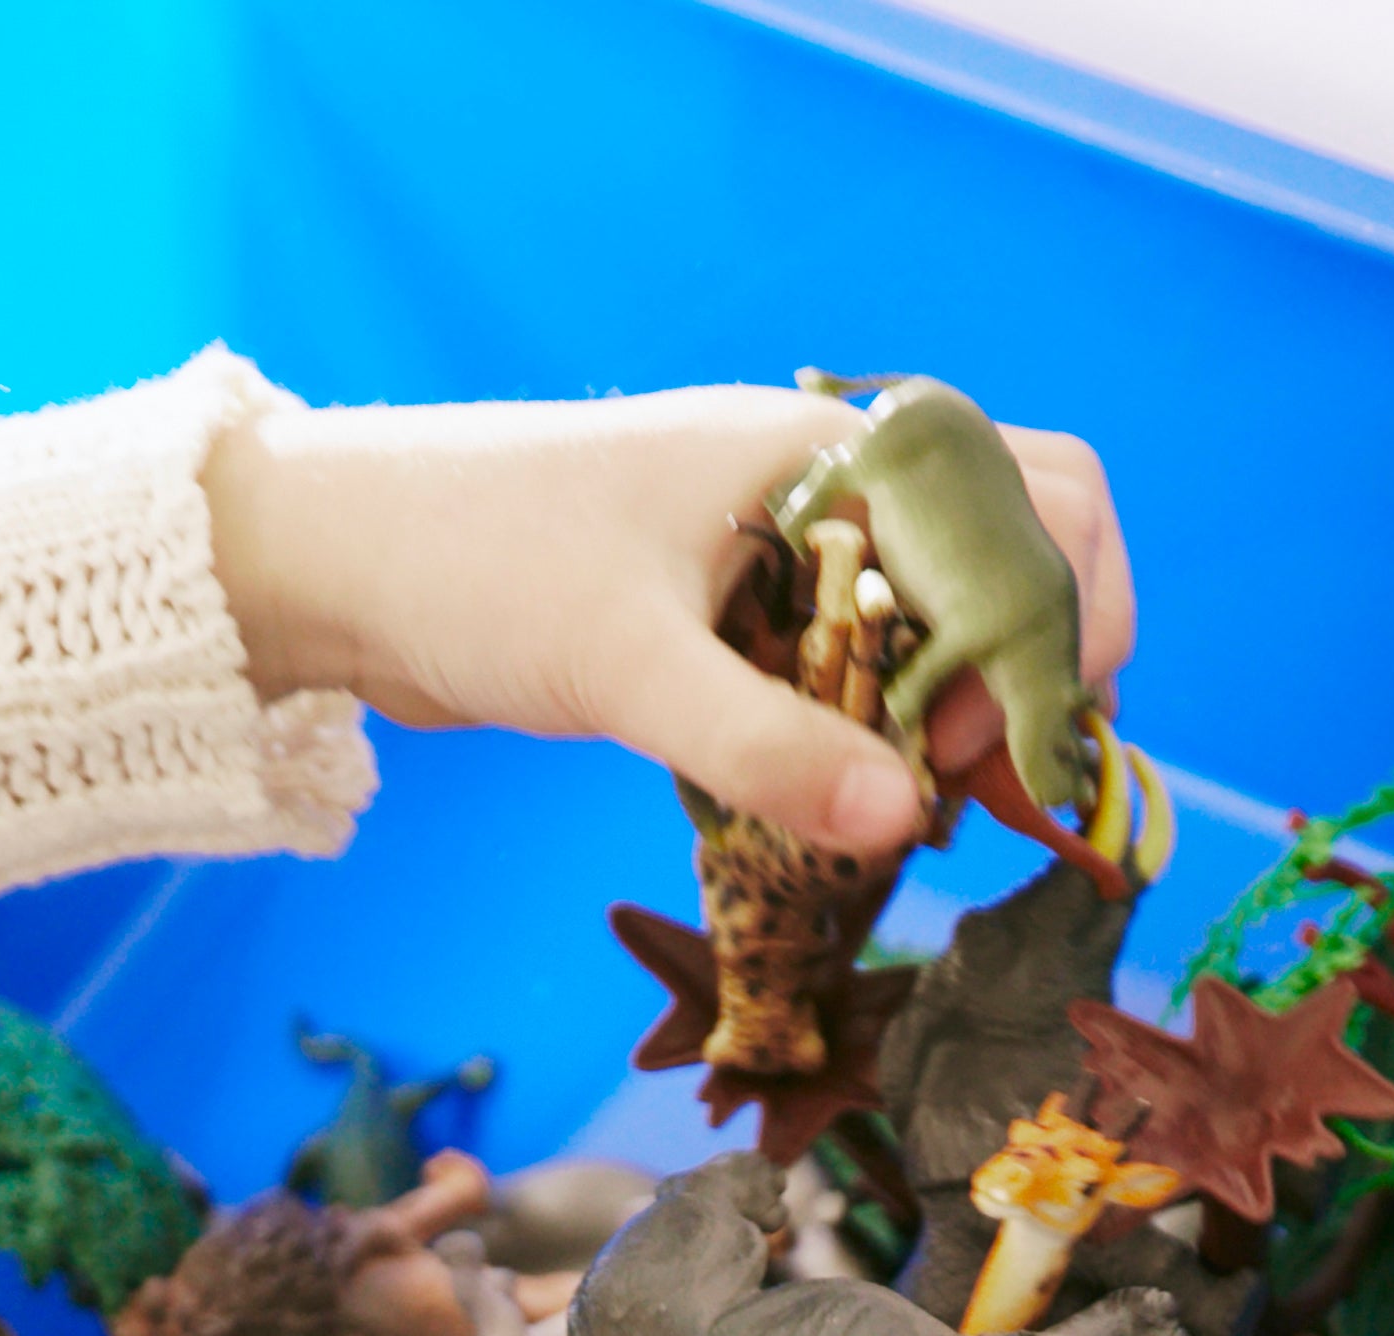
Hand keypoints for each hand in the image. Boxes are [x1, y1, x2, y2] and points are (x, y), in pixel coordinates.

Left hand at [202, 387, 1132, 859]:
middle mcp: (837, 485)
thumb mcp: (627, 666)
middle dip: (1038, 665)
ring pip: (958, 609)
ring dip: (967, 706)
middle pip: (1030, 546)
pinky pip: (878, 657)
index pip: (1041, 511)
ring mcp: (802, 545)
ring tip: (915, 801)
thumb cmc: (476, 566)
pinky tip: (855, 801)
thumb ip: (768, 747)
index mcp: (832, 454)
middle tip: (967, 777)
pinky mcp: (755, 611)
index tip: (974, 748)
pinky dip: (893, 727)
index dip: (1051, 636)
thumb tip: (902, 824)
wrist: (343, 560)